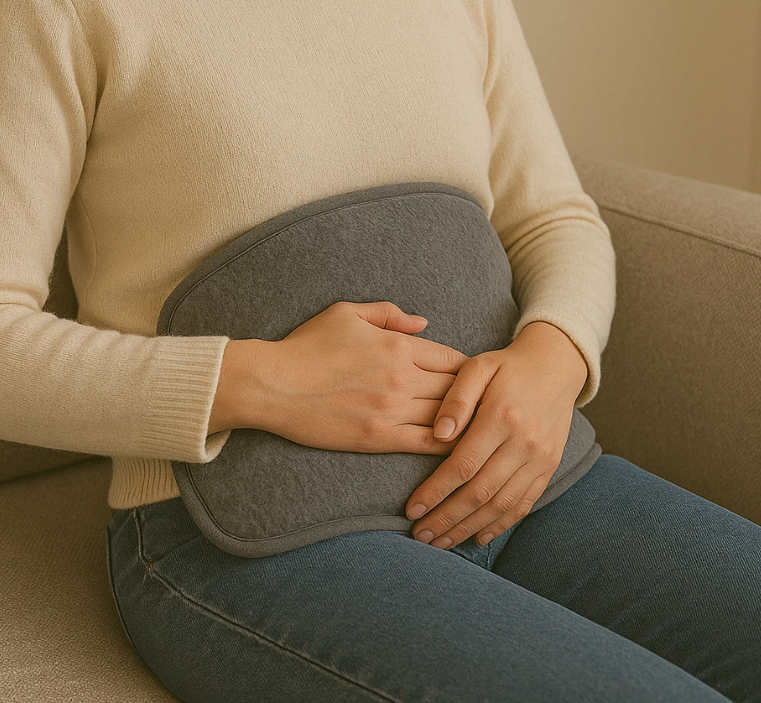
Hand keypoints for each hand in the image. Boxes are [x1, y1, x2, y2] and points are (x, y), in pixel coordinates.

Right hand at [258, 300, 468, 453]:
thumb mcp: (347, 313)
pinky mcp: (379, 438)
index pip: (452, 358)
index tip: (475, 378)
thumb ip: (390, 313)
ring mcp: (392, 409)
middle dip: (472, 396)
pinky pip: (426, 443)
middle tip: (486, 405)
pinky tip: (458, 447)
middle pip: (456, 388)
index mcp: (398, 345)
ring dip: (465, 421)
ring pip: (447, 416)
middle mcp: (401, 377)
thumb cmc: (307, 345)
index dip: (468, 369)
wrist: (273, 384)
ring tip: (479, 428)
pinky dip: (447, 444)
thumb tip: (424, 324)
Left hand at [404, 321, 588, 549]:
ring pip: (501, 504)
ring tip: (441, 543)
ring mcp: (540, 458)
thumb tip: (438, 434)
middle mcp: (524, 442)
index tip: (412, 509)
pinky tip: (478, 537)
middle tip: (420, 536)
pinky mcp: (549, 466)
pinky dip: (501, 525)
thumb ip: (455, 398)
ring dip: (469, 528)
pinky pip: (525, 503)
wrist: (555, 365)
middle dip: (447, 519)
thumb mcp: (477, 367)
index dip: (435, 492)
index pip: (463, 465)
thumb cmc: (507, 366)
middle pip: (480, 492)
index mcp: (501, 417)